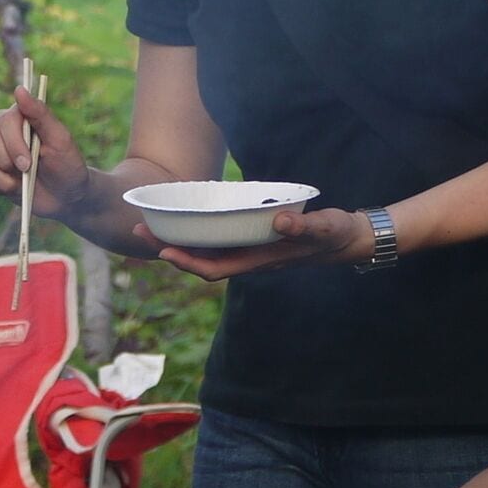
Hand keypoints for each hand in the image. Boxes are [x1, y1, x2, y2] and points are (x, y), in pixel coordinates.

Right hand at [0, 84, 93, 215]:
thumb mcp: (59, 139)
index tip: (27, 162)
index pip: (5, 120)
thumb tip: (19, 89)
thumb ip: (40, 114)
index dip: (13, 142)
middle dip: (6, 158)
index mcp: (20, 116)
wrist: (64, 196)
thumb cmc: (66, 164)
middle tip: (26, 171)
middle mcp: (2, 129)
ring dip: (2, 176)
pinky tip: (12, 187)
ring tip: (22, 181)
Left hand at [157, 208, 376, 280]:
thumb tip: (281, 222)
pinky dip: (197, 233)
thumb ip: (304, 227)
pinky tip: (184, 219)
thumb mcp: (323, 227)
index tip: (162, 250)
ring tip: (150, 224)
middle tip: (139, 229)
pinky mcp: (252, 240)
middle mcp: (249, 260)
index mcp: (259, 261)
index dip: (186, 262)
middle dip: (169, 249)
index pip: (214, 268)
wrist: (348, 239)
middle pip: (200, 260)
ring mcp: (249, 252)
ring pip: (205, 251)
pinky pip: (217, 241)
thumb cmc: (335, 234)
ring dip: (178, 240)